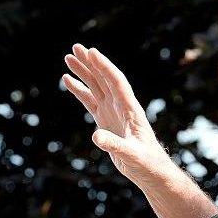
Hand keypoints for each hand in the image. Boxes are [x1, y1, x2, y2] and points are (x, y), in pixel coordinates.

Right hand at [62, 44, 173, 187]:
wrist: (150, 170)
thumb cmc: (147, 162)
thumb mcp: (132, 155)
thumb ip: (115, 145)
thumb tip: (96, 136)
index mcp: (130, 109)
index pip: (116, 82)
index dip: (105, 67)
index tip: (91, 52)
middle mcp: (121, 106)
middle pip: (104, 79)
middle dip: (91, 63)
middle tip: (76, 47)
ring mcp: (112, 112)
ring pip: (96, 86)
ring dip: (84, 72)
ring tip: (69, 57)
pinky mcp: (105, 121)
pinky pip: (90, 101)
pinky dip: (79, 90)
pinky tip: (68, 80)